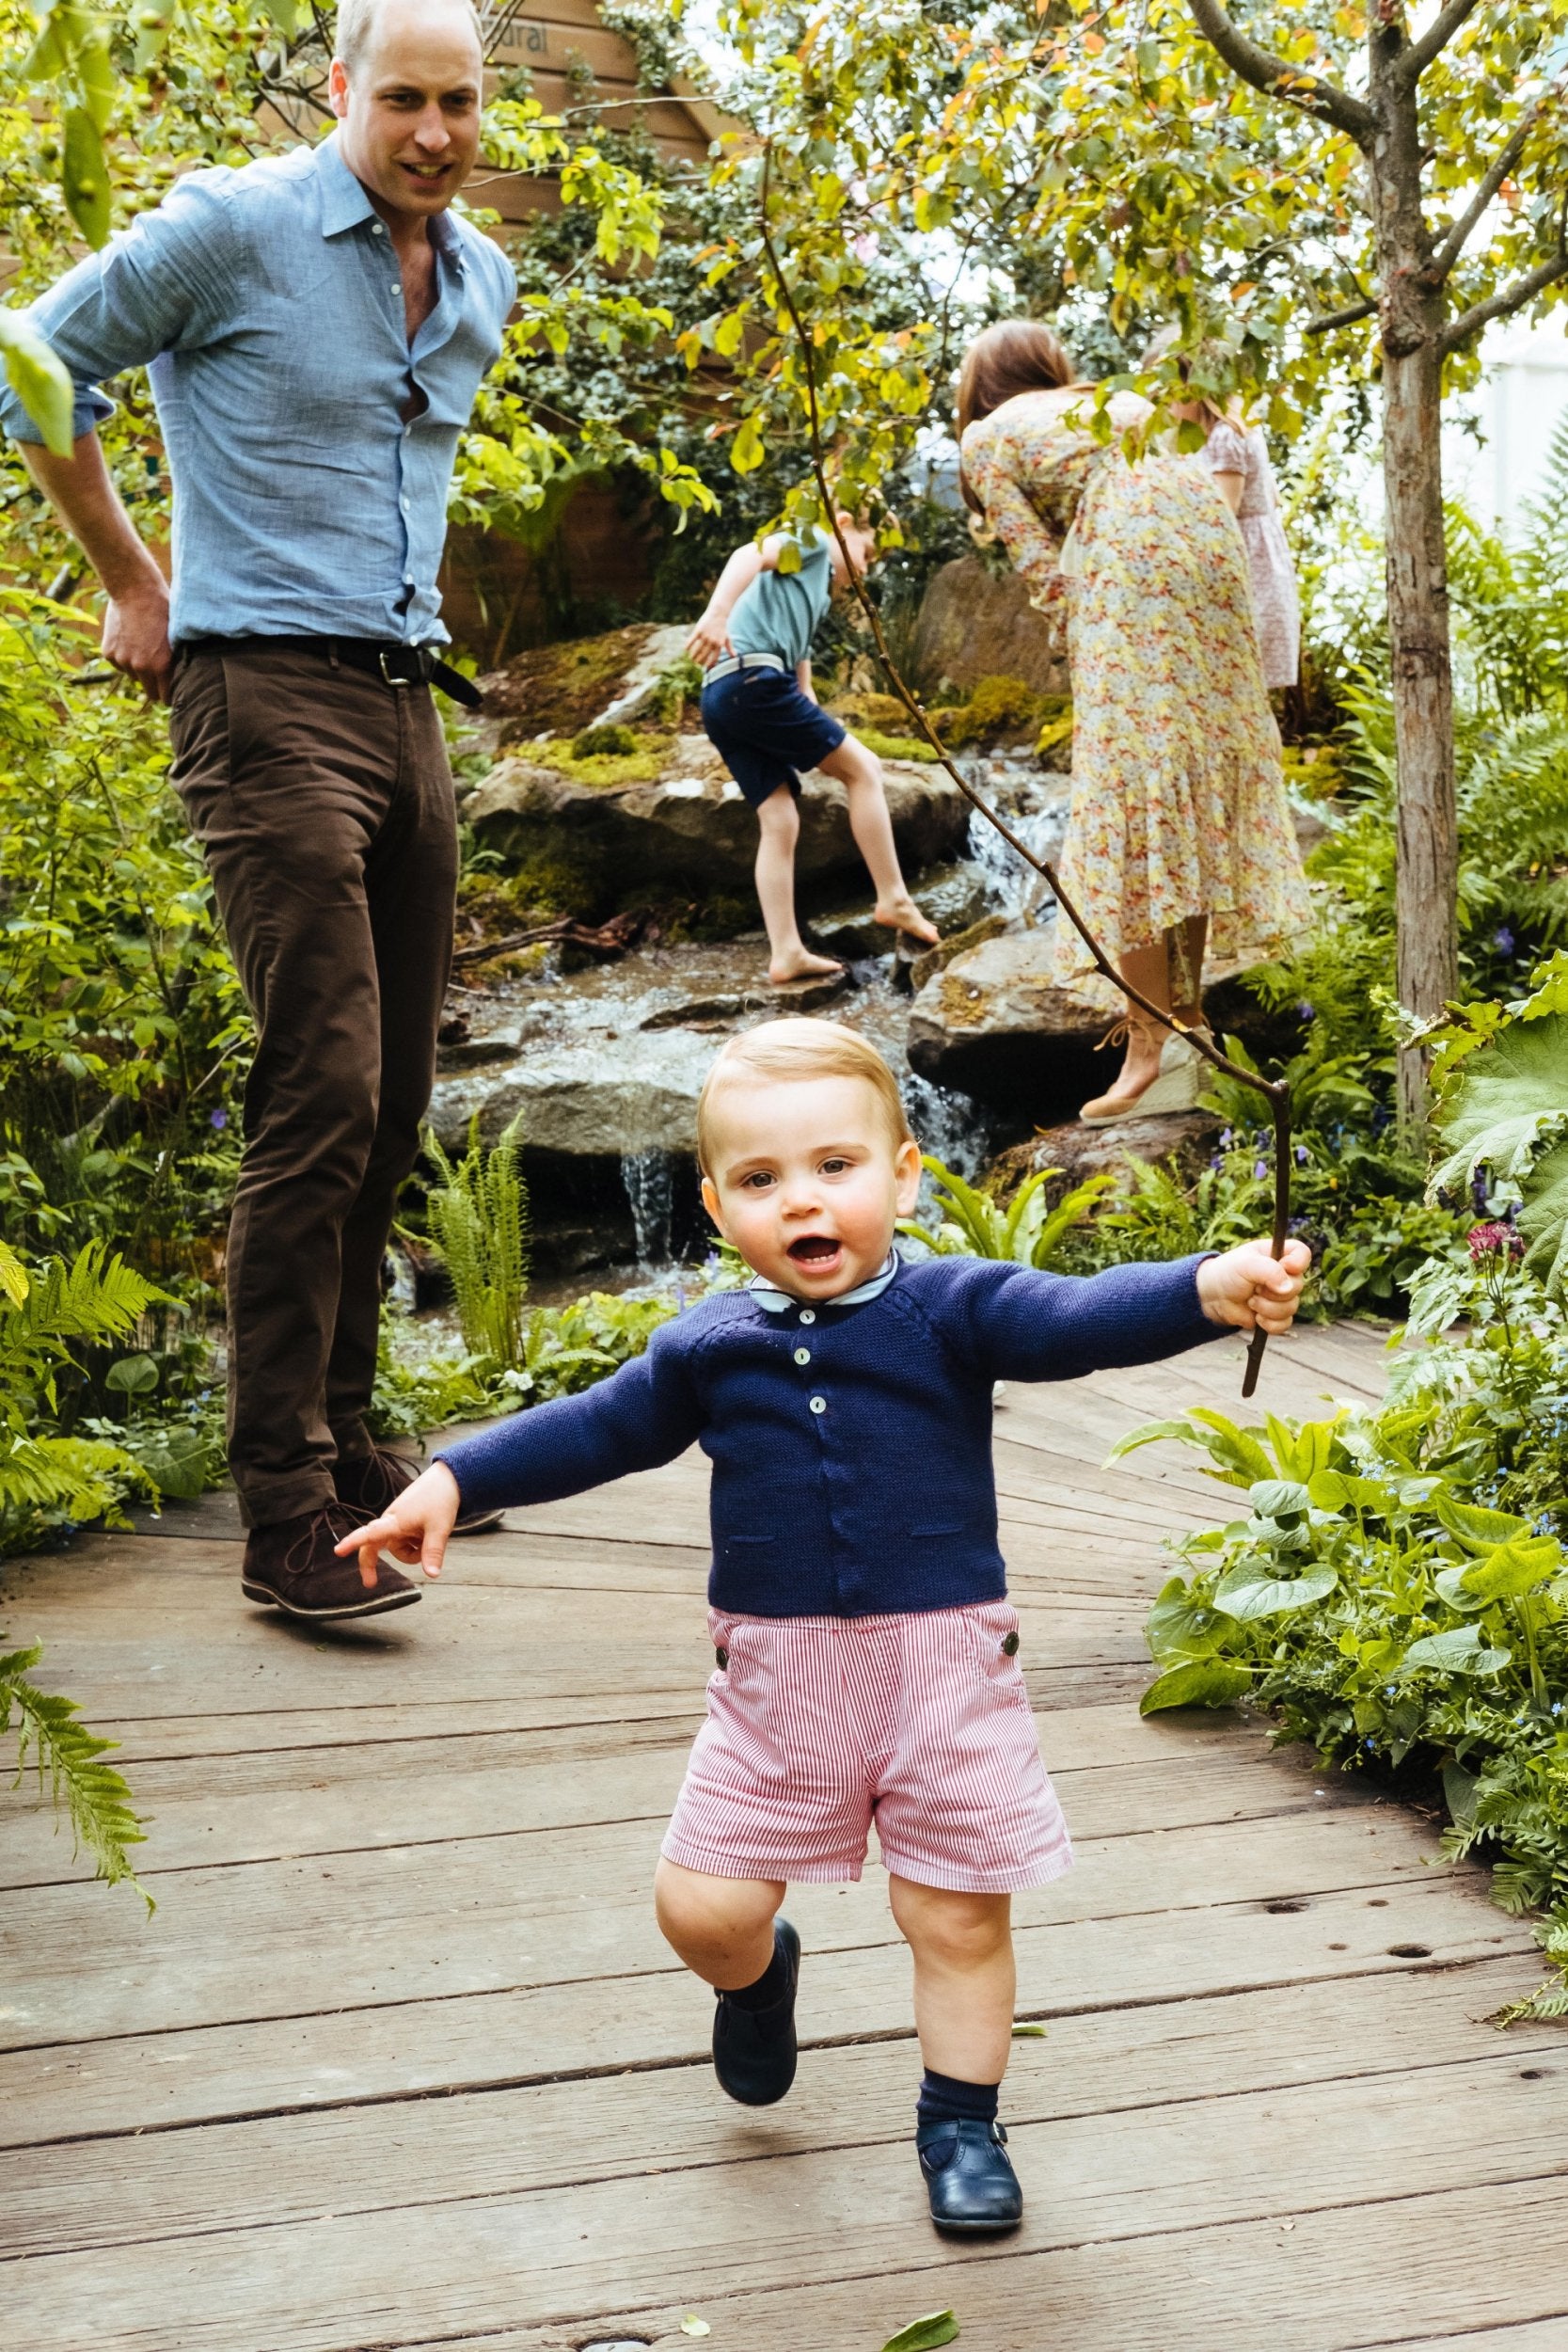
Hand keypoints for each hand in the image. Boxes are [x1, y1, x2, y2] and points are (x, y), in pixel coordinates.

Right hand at [102, 577, 173, 703]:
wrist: (134, 589)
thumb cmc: (163, 609)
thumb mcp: (177, 636)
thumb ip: (177, 661)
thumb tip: (184, 680)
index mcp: (161, 666)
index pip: (166, 697)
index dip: (170, 695)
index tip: (172, 691)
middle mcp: (140, 667)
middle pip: (149, 692)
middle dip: (156, 686)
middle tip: (160, 673)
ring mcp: (122, 660)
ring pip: (133, 676)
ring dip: (138, 668)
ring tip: (144, 645)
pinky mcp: (109, 652)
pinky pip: (119, 663)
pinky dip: (124, 656)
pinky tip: (130, 638)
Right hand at [333, 1460, 460, 1589]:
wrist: (448, 1480)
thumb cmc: (441, 1499)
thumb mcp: (440, 1528)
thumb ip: (433, 1552)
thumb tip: (432, 1575)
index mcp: (395, 1521)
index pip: (370, 1533)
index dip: (352, 1542)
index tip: (338, 1551)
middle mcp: (391, 1523)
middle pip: (374, 1546)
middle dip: (371, 1563)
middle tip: (371, 1583)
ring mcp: (397, 1524)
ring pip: (398, 1549)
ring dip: (413, 1551)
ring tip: (429, 1535)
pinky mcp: (404, 1525)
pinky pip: (406, 1543)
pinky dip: (416, 1544)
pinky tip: (427, 1533)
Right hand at [685, 609, 730, 667]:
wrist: (718, 614)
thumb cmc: (722, 627)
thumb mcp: (727, 637)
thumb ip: (729, 648)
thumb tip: (734, 656)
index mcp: (719, 644)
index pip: (713, 658)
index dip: (708, 664)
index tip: (704, 667)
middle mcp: (712, 641)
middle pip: (704, 655)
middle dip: (699, 661)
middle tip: (696, 663)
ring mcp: (705, 636)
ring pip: (697, 649)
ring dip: (693, 656)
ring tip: (691, 658)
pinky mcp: (699, 630)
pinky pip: (691, 640)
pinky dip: (688, 645)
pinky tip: (685, 649)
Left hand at [1197, 1237, 1310, 1333]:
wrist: (1213, 1297)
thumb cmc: (1227, 1273)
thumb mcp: (1245, 1264)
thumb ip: (1268, 1271)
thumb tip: (1287, 1288)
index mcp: (1279, 1254)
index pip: (1302, 1254)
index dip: (1298, 1263)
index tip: (1285, 1268)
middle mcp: (1284, 1275)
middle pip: (1298, 1285)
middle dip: (1273, 1292)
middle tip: (1254, 1288)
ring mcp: (1282, 1296)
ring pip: (1292, 1308)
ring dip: (1268, 1308)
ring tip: (1250, 1301)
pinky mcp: (1276, 1315)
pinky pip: (1285, 1324)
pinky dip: (1269, 1323)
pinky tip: (1256, 1317)